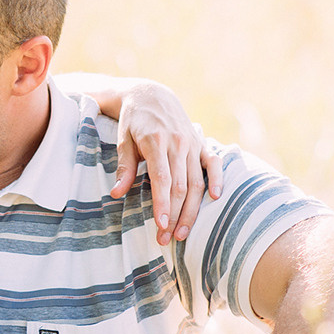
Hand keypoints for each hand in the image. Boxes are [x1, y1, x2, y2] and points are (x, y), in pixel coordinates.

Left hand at [108, 83, 225, 245]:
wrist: (151, 95)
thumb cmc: (133, 120)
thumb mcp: (123, 139)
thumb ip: (124, 166)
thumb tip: (117, 194)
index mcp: (156, 141)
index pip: (162, 179)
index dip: (162, 204)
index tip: (160, 225)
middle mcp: (178, 142)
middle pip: (180, 186)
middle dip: (174, 215)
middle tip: (166, 239)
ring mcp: (192, 142)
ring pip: (196, 182)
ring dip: (191, 210)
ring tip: (182, 233)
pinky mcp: (200, 142)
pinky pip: (212, 163)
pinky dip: (216, 180)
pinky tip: (214, 199)